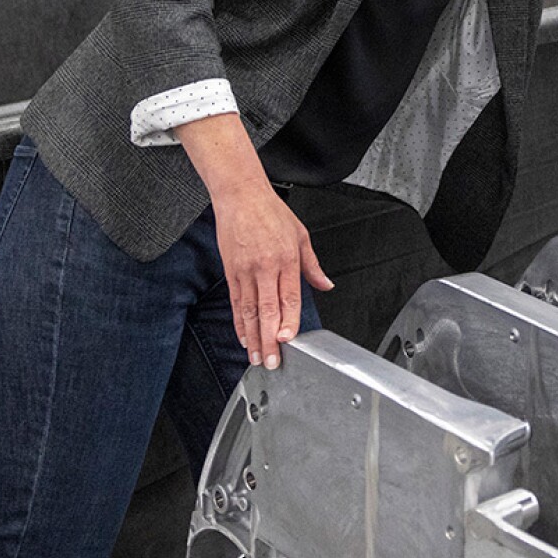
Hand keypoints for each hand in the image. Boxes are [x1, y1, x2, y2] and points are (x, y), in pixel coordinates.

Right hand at [210, 181, 333, 369]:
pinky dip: (238, 322)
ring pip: (249, 311)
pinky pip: (235, 302)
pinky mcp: (231, 271)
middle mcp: (265, 267)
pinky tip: (242, 336)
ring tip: (255, 357)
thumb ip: (313, 265)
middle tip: (270, 361)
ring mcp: (245, 271)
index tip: (287, 340)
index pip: (289, 298)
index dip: (288, 322)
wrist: (240, 195)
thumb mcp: (301, 235)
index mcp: (286, 259)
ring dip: (252, 337)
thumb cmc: (270, 211)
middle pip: (268, 311)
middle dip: (269, 340)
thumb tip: (326, 285)